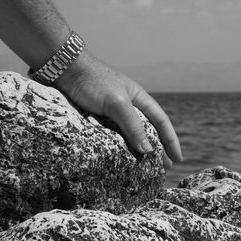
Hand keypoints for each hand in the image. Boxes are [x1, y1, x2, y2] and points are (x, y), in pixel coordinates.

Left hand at [54, 50, 182, 167]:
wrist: (63, 71)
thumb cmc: (94, 81)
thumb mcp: (117, 103)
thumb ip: (133, 126)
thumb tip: (149, 151)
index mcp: (140, 99)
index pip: (162, 122)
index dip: (171, 140)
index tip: (177, 159)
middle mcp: (129, 107)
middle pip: (149, 131)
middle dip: (158, 149)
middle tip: (163, 169)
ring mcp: (113, 114)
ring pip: (131, 136)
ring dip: (139, 151)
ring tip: (144, 169)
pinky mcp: (97, 119)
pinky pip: (113, 137)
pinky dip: (120, 149)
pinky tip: (120, 160)